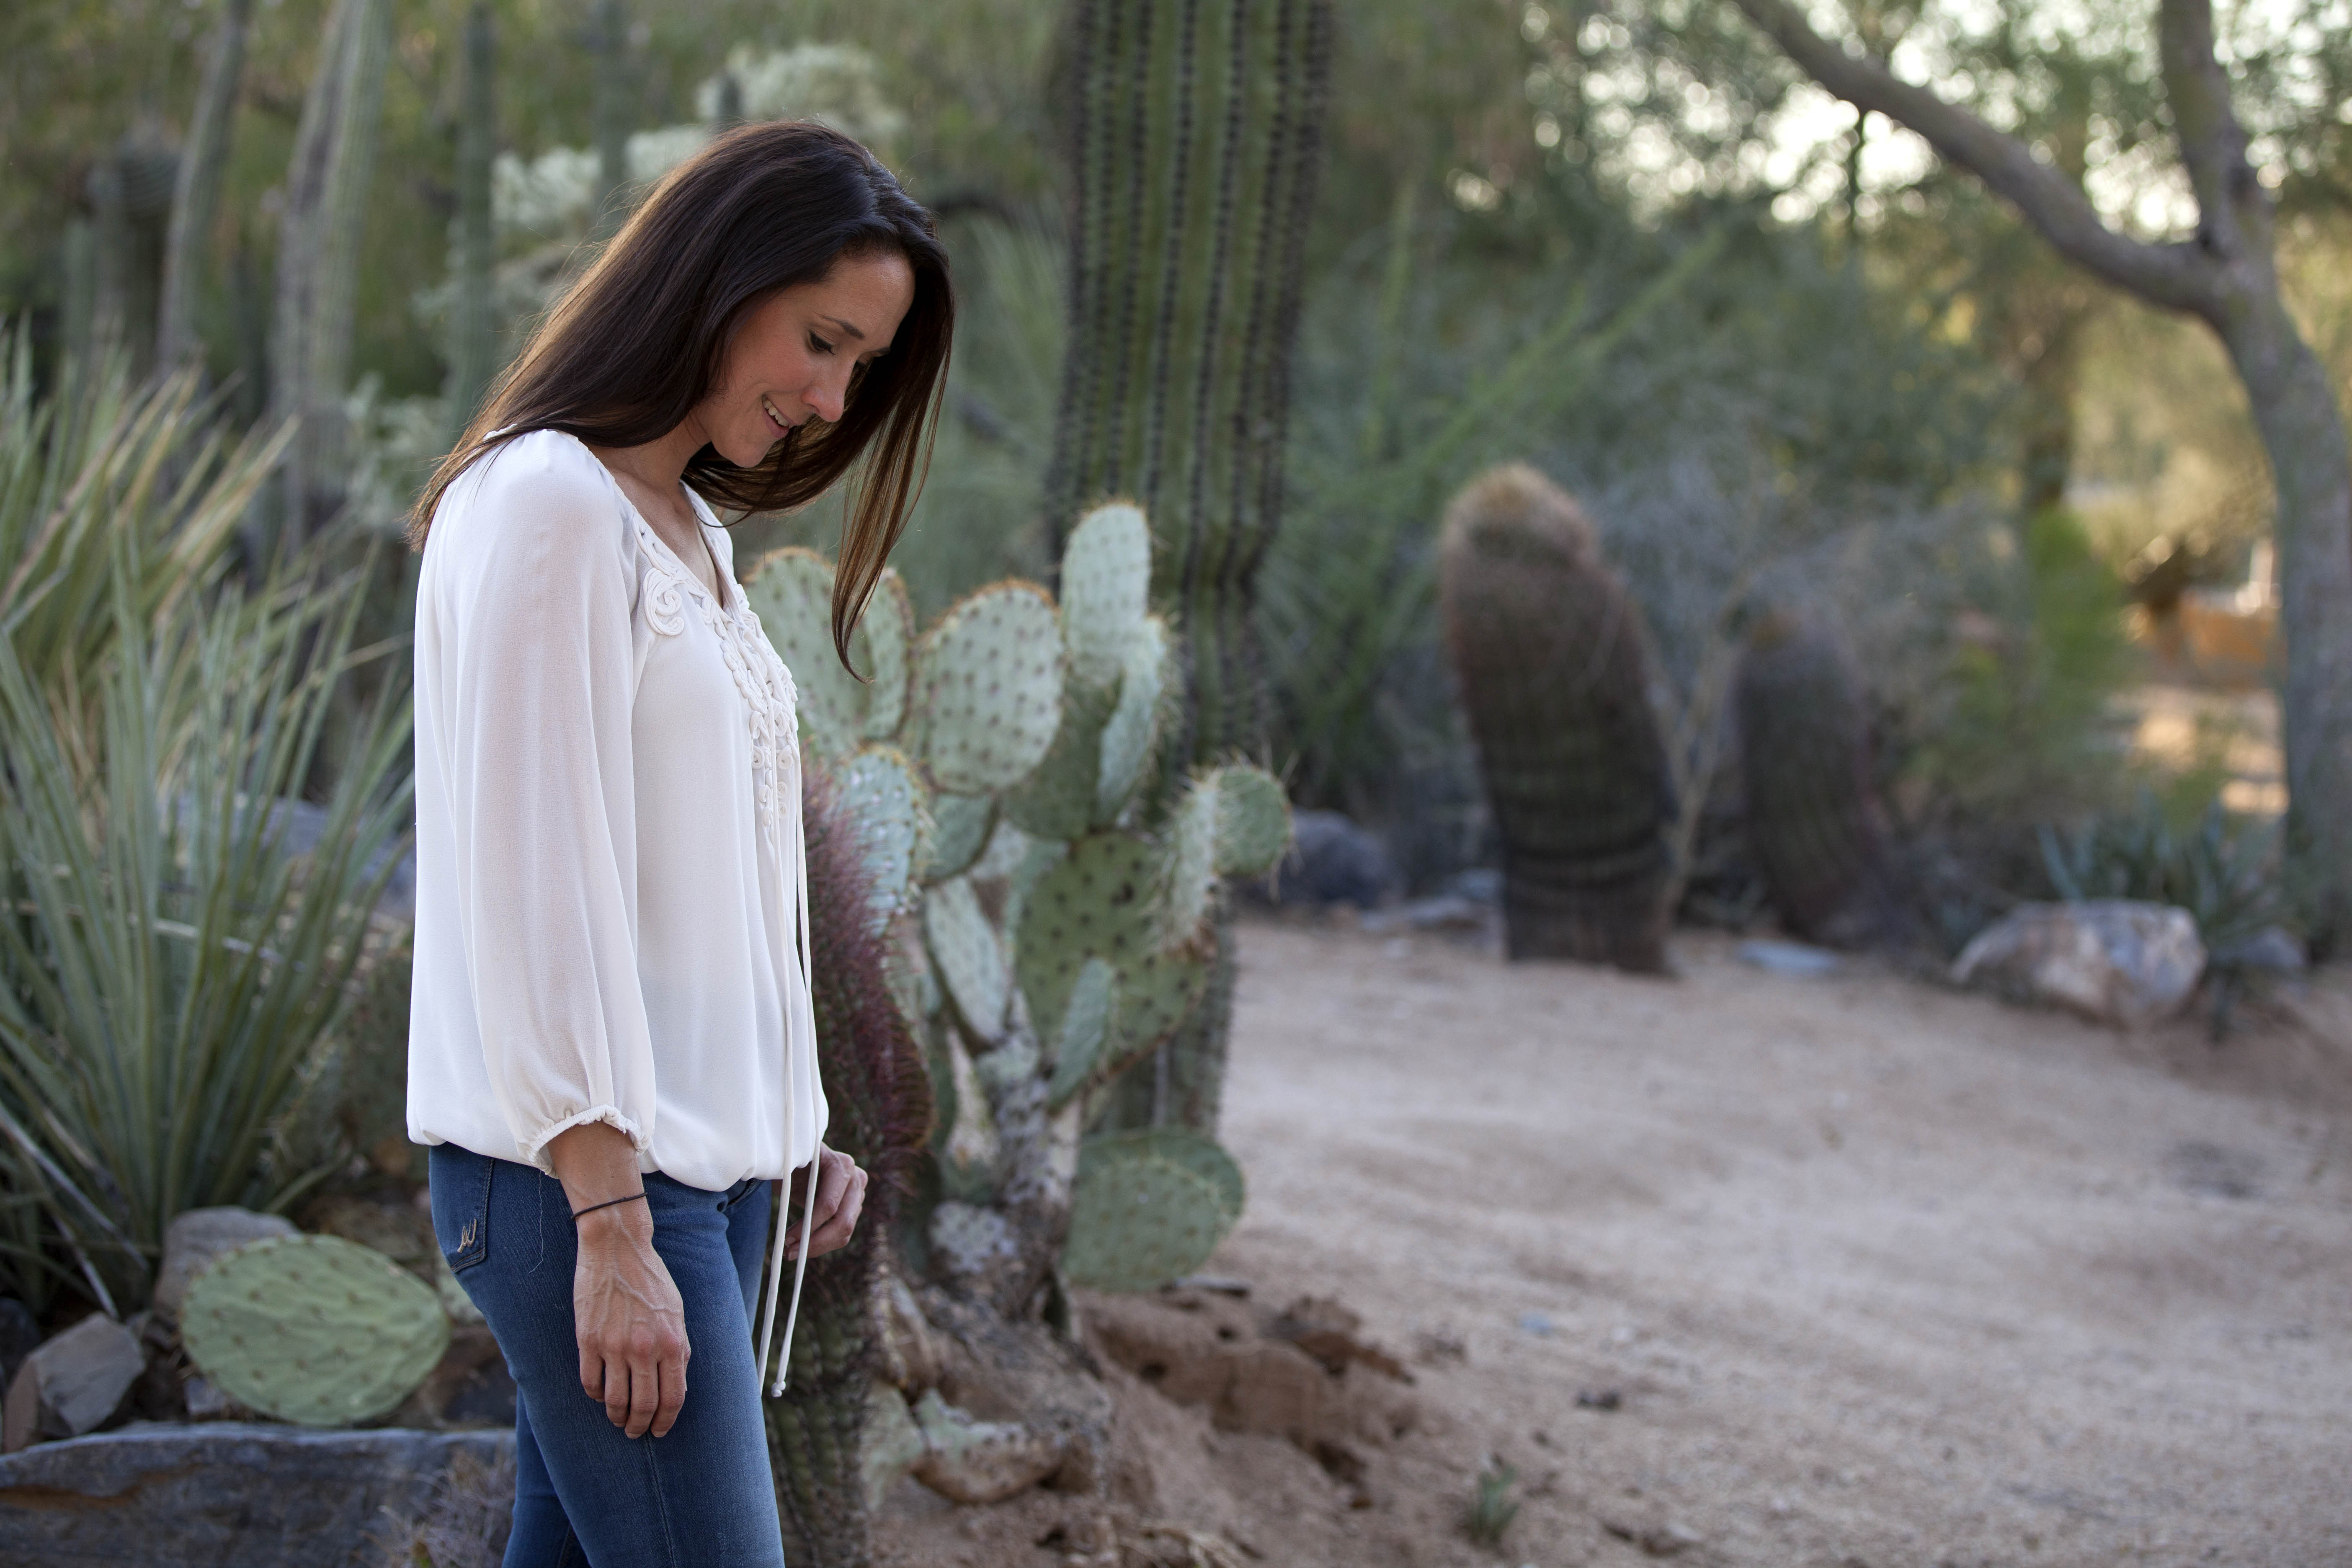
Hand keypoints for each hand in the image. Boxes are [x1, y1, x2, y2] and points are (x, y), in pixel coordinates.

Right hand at [548, 1123, 689, 1438]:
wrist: (617, 1248)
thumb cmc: (650, 1278)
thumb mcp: (677, 1310)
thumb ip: (677, 1345)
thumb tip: (676, 1377)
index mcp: (672, 1342)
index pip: (673, 1397)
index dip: (666, 1420)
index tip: (660, 1430)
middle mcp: (645, 1349)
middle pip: (644, 1406)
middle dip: (640, 1426)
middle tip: (636, 1432)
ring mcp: (614, 1346)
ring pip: (615, 1401)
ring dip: (617, 1417)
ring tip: (618, 1419)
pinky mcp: (588, 1341)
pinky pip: (590, 1383)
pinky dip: (595, 1396)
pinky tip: (599, 1396)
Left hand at [784, 1144, 868, 1260]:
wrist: (804, 1157)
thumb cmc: (792, 1157)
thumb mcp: (786, 1162)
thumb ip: (785, 1173)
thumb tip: (775, 1186)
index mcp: (842, 1165)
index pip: (829, 1204)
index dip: (808, 1226)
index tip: (786, 1239)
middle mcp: (856, 1179)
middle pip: (843, 1223)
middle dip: (815, 1242)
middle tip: (790, 1253)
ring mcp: (858, 1195)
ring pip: (845, 1232)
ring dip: (818, 1247)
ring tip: (792, 1252)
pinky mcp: (854, 1208)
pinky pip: (841, 1234)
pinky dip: (822, 1244)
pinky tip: (802, 1246)